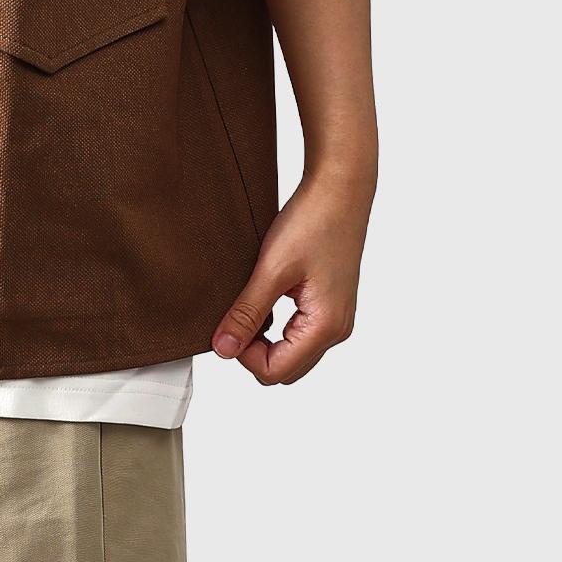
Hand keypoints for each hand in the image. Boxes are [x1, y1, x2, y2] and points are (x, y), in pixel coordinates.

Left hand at [211, 168, 373, 384]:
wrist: (339, 189)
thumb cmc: (312, 222)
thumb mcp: (271, 269)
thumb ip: (247, 312)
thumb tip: (223, 349)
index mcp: (326, 326)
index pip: (276, 371)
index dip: (244, 354)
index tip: (229, 322)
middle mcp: (337, 330)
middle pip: (286, 368)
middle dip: (254, 350)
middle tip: (237, 313)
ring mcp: (336, 318)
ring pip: (293, 352)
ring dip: (266, 337)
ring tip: (250, 301)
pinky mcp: (330, 304)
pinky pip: (300, 332)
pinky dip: (278, 325)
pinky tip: (264, 297)